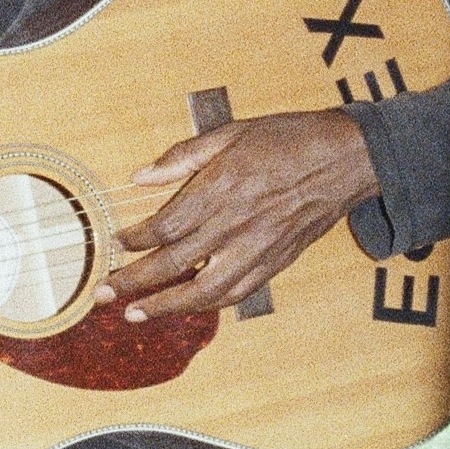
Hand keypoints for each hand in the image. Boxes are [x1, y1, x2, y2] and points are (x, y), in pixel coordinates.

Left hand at [98, 110, 379, 321]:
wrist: (346, 158)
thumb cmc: (289, 139)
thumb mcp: (231, 133)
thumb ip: (182, 157)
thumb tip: (140, 177)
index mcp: (220, 189)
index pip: (163, 227)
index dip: (133, 240)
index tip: (115, 244)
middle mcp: (235, 225)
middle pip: (173, 264)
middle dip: (132, 282)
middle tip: (102, 293)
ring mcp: (256, 249)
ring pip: (203, 290)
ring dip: (165, 306)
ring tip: (135, 314)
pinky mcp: (275, 262)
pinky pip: (235, 293)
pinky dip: (207, 305)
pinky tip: (187, 308)